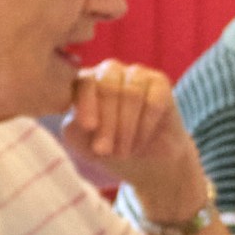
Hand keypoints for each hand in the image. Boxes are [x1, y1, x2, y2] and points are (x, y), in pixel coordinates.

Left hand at [62, 61, 210, 222]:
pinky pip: (153, 101)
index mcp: (85, 83)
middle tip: (106, 151)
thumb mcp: (83, 146)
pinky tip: (140, 141)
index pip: (84, 83)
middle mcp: (109, 72)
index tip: (89, 127)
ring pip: (132, 93)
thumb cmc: (108, 150)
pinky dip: (145, 126)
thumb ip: (75, 129)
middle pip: (108, 86)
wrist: (144, 162)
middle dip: (107, 121)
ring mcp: (135, 74)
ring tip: (123, 151)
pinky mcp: (159, 83)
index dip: (87, 103)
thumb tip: (81, 120)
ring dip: (126, 127)